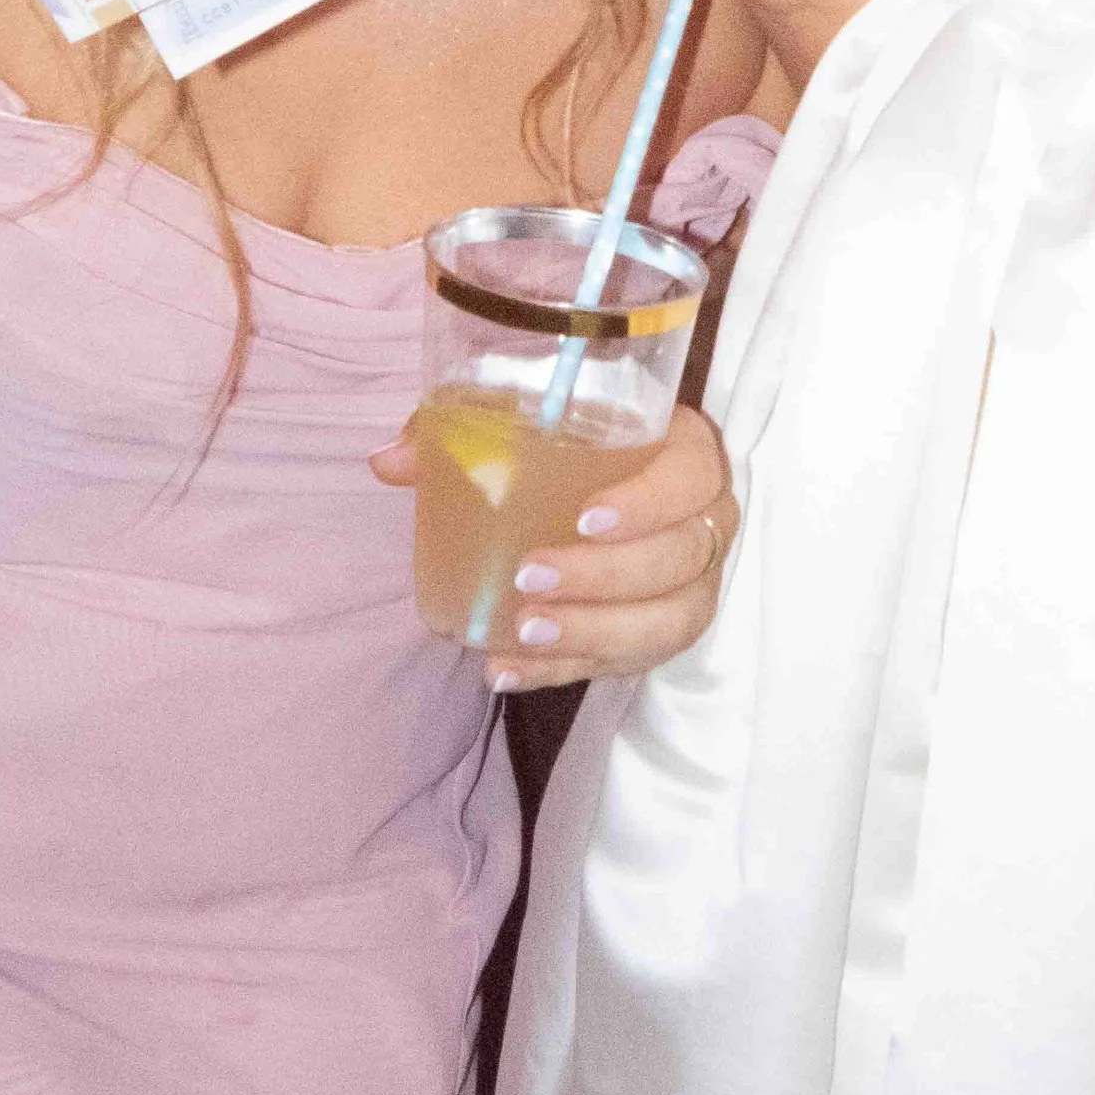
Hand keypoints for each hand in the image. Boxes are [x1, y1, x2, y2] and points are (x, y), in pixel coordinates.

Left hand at [371, 403, 741, 694]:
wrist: (610, 489)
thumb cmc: (576, 448)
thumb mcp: (528, 425)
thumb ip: (461, 431)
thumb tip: (389, 460)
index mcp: (687, 455)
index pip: (691, 476)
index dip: (648, 502)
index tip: (584, 518)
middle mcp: (705, 522)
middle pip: (679, 558)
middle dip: (604, 576)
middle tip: (530, 577)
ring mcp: (693, 585)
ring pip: (666, 621)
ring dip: (592, 632)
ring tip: (522, 632)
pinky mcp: (663, 632)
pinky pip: (625, 663)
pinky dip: (563, 669)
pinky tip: (507, 670)